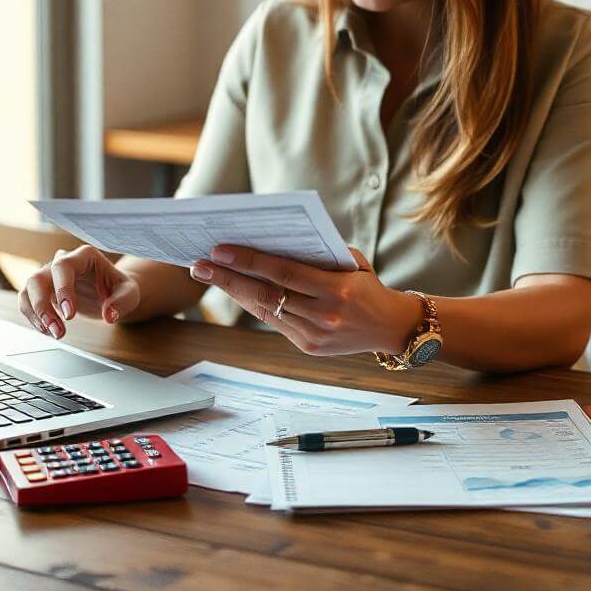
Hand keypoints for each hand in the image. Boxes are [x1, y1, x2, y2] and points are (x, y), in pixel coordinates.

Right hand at [19, 245, 140, 338]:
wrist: (113, 293)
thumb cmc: (120, 288)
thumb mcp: (130, 294)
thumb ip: (122, 302)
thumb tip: (110, 315)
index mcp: (84, 256)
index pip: (63, 266)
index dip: (62, 289)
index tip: (69, 315)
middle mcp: (63, 261)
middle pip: (39, 278)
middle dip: (44, 306)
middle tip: (58, 331)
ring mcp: (50, 274)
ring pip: (29, 289)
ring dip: (36, 313)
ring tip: (52, 333)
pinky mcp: (43, 289)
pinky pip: (27, 300)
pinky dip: (32, 316)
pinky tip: (46, 330)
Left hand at [189, 245, 420, 356]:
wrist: (391, 327)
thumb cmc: (367, 284)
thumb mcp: (352, 261)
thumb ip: (317, 254)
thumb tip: (272, 243)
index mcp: (337, 291)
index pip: (283, 273)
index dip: (249, 262)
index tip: (219, 250)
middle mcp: (324, 316)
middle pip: (266, 295)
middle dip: (228, 279)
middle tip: (198, 264)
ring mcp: (315, 336)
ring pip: (265, 311)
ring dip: (234, 292)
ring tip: (208, 274)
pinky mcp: (309, 348)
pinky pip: (274, 322)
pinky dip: (253, 305)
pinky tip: (235, 289)